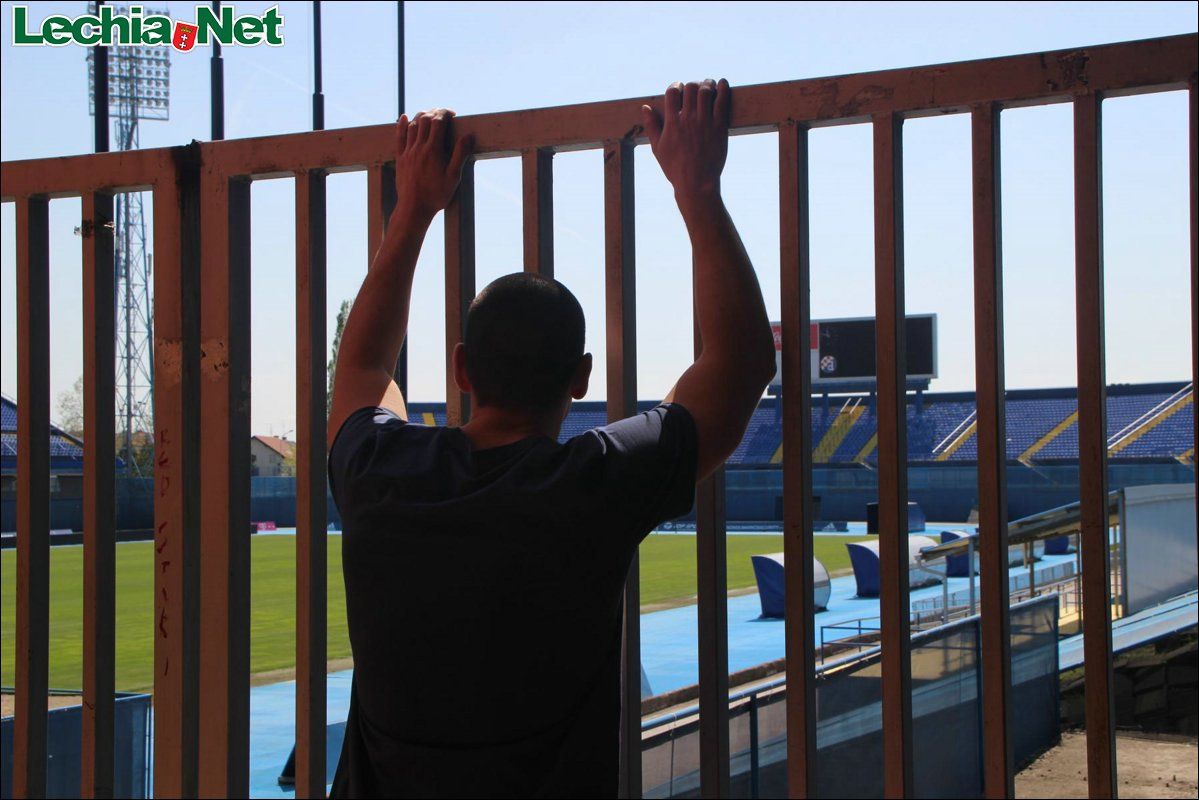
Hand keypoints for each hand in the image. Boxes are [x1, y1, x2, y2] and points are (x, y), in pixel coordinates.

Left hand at [393, 109, 472, 223]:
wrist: (414, 208)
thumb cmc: (436, 195)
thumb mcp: (453, 176)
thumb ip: (460, 154)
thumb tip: (468, 136)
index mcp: (433, 150)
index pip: (438, 122)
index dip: (445, 113)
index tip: (452, 113)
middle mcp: (419, 147)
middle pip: (424, 120)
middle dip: (434, 112)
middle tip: (442, 113)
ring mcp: (408, 152)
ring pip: (412, 125)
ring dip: (421, 116)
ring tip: (429, 115)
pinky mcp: (401, 158)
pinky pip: (399, 136)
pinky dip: (402, 124)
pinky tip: (404, 117)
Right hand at [641, 79, 729, 204]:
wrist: (696, 182)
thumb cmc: (675, 167)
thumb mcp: (657, 148)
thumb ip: (651, 126)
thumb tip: (645, 107)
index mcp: (672, 122)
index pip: (672, 92)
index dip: (676, 85)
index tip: (679, 88)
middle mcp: (688, 119)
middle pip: (691, 87)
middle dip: (692, 84)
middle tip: (695, 88)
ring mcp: (705, 121)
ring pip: (706, 90)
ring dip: (707, 83)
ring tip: (708, 85)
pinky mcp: (720, 126)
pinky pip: (722, 101)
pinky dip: (723, 88)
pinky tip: (722, 83)